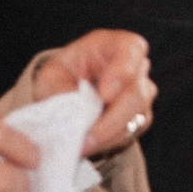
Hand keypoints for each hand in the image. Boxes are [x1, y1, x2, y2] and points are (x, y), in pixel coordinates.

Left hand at [34, 29, 155, 157]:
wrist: (67, 94)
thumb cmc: (62, 77)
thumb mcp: (50, 76)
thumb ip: (60, 88)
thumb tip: (75, 110)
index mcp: (115, 45)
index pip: (131, 49)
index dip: (123, 71)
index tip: (106, 95)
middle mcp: (135, 66)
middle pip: (138, 91)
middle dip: (113, 118)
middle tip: (89, 136)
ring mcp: (141, 92)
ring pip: (138, 114)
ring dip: (110, 134)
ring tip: (83, 146)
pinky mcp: (140, 116)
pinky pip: (133, 131)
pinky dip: (111, 141)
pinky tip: (91, 145)